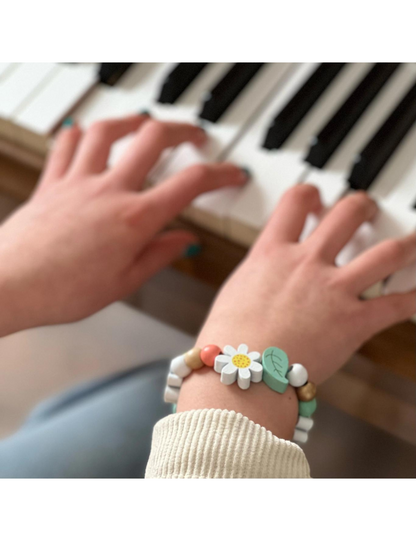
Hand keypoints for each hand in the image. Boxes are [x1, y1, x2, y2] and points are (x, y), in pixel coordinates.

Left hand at [0, 115, 246, 335]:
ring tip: (147, 123)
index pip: (190, 183)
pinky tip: (88, 134)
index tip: (232, 173)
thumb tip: (184, 241)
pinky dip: (81, 133)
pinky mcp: (52, 182)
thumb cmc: (63, 291)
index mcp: (133, 219)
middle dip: (183, 129)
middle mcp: (108, 191)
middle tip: (195, 134)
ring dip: (134, 121)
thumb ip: (159, 255)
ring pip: (109, 130)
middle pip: (153, 139)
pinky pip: (66, 144)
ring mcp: (78, 181)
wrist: (10, 285)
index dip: (220, 174)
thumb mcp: (124, 282)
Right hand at [178, 185, 415, 436]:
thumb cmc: (229, 341)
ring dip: (407, 244)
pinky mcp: (354, 321)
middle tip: (366, 210)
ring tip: (412, 243)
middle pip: (347, 213)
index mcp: (272, 253)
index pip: (295, 202)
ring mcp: (333, 290)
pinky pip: (397, 305)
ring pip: (387, 252)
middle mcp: (307, 262)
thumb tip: (265, 274)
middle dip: (362, 206)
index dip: (310, 194)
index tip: (316, 199)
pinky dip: (414, 299)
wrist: (240, 374)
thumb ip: (258, 275)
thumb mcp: (235, 293)